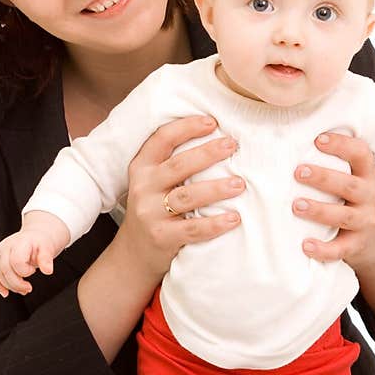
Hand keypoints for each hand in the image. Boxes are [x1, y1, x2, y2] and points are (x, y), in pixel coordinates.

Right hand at [0, 212, 69, 296]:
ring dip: (10, 286)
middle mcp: (6, 246)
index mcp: (19, 242)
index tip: (33, 270)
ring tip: (23, 290)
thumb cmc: (40, 244)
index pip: (16, 261)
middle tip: (29, 288)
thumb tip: (48, 271)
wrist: (34, 238)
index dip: (25, 271)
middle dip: (17, 283)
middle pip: (5, 269)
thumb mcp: (48, 249)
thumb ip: (46, 259)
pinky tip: (5, 293)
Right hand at [119, 114, 245, 280]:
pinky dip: (215, 224)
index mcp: (142, 168)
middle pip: (178, 166)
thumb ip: (174, 164)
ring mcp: (150, 213)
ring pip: (187, 197)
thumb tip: (218, 138)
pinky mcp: (162, 237)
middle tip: (232, 145)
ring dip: (216, 189)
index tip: (212, 122)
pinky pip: (193, 229)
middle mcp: (143, 188)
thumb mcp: (153, 182)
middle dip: (207, 153)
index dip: (186, 127)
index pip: (162, 139)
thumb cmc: (155, 209)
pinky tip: (234, 218)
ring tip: (240, 184)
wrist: (135, 252)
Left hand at [292, 131, 374, 270]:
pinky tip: (305, 245)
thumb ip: (336, 165)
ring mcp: (365, 222)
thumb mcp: (354, 181)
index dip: (342, 145)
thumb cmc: (354, 203)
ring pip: (343, 216)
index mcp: (367, 175)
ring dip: (319, 210)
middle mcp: (370, 197)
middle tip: (298, 172)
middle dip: (323, 178)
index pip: (361, 154)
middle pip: (349, 185)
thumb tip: (291, 141)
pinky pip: (340, 249)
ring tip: (296, 206)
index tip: (318, 140)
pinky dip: (323, 249)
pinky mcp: (356, 245)